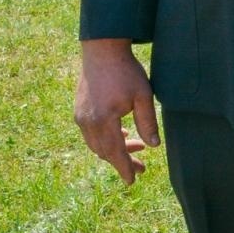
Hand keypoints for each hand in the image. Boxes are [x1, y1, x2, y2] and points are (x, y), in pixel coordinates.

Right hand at [74, 38, 158, 184]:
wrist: (102, 51)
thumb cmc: (126, 71)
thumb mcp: (143, 96)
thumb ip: (147, 122)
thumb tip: (154, 146)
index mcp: (103, 121)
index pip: (114, 153)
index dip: (124, 168)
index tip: (132, 181)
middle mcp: (87, 123)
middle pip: (104, 152)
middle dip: (122, 162)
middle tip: (142, 168)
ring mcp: (81, 117)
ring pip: (97, 144)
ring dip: (115, 150)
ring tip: (138, 147)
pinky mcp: (79, 110)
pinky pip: (92, 134)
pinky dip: (107, 139)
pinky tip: (123, 134)